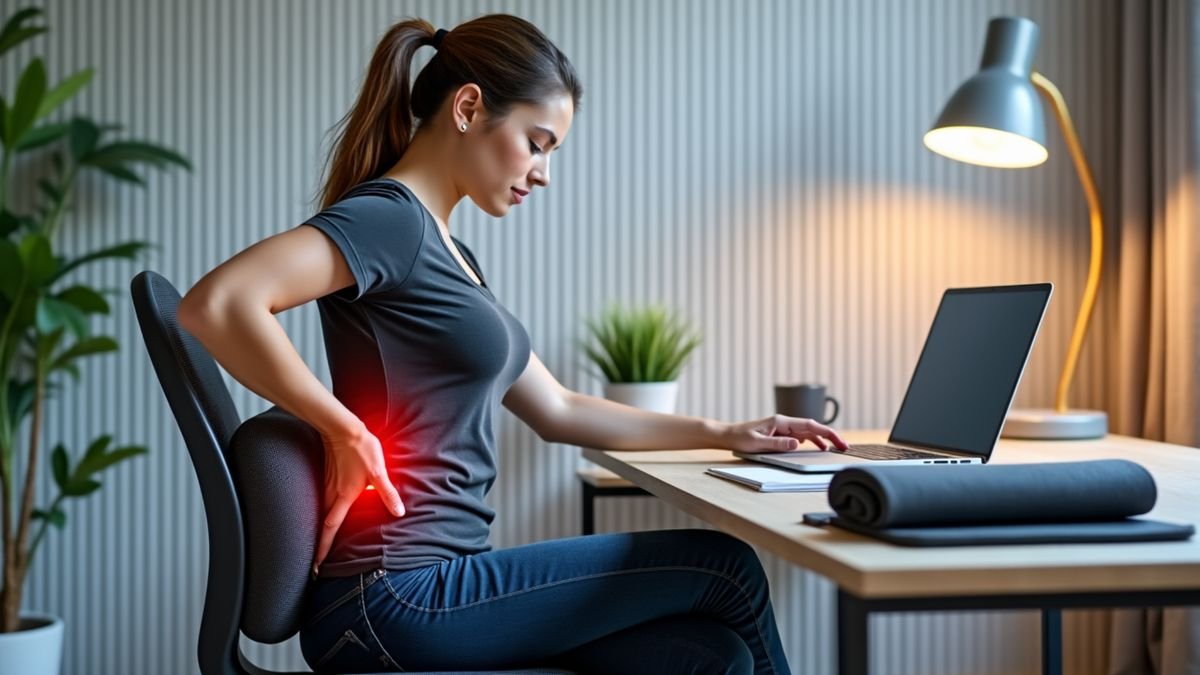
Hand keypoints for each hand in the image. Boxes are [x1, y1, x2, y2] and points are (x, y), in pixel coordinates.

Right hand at [313, 422, 404, 574]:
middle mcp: (331, 494)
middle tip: (315, 562)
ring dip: (320, 529)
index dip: (323, 548)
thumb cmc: (361, 449)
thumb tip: (399, 512)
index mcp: (343, 497)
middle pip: (322, 524)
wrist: (343, 428)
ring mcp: (327, 485)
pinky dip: (322, 512)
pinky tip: (328, 513)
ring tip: (320, 543)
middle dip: (318, 544)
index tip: (315, 565)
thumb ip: (387, 493)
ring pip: (320, 512)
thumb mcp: (379, 472)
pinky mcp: (327, 477)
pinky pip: (323, 500)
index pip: (330, 528)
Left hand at [723, 415, 848, 453]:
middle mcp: (784, 423)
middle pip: (812, 427)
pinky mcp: (780, 433)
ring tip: (835, 448)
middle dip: (829, 435)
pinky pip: (800, 436)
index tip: (838, 440)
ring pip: (808, 431)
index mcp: (781, 422)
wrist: (728, 435)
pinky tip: (818, 447)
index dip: (826, 433)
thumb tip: (797, 443)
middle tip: (844, 446)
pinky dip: (811, 441)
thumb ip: (777, 444)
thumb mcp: (758, 443)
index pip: (809, 425)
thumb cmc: (740, 438)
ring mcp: (783, 428)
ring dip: (822, 439)